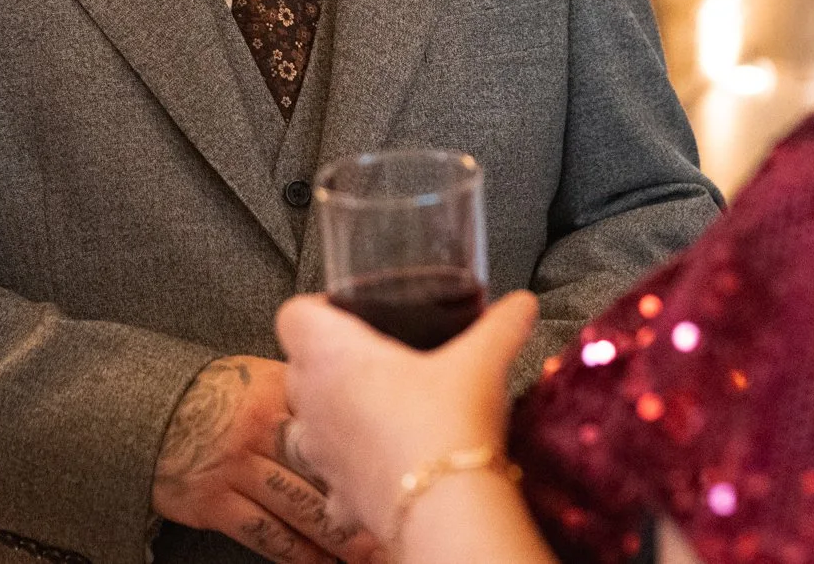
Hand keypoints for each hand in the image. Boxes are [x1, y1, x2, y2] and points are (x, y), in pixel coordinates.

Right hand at [153, 355, 379, 563]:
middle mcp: (258, 427)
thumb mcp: (258, 376)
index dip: (370, 443)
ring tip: (369, 554)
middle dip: (364, 498)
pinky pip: (265, 533)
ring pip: (300, 507)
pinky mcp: (214, 502)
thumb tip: (361, 408)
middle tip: (399, 520)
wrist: (144, 412)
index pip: (332, 416)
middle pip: (323, 467)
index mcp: (276, 390)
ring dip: (338, 536)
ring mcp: (235, 466)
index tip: (403, 466)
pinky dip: (297, 554)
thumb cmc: (213, 395)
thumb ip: (305, 393)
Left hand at [276, 291, 539, 537]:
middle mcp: (313, 400)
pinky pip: (333, 475)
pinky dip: (352, 469)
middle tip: (378, 359)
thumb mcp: (481, 360)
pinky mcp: (337, 494)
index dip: (318, 308)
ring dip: (337, 414)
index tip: (350, 312)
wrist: (447, 508)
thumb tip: (520, 304)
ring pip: (311, 421)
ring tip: (382, 411)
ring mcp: (320, 452)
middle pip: (300, 365)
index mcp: (332, 354)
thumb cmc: (447, 427)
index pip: (293, 313)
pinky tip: (387, 462)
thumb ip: (499, 324)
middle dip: (331, 361)